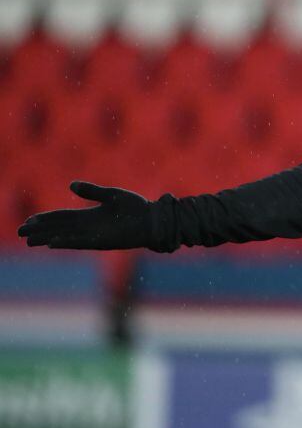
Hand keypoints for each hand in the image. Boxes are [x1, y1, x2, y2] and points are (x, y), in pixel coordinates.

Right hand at [17, 181, 153, 249]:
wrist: (153, 219)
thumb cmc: (136, 207)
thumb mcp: (112, 195)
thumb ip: (92, 191)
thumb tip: (70, 185)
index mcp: (90, 214)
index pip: (63, 217)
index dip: (46, 219)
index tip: (29, 221)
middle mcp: (89, 226)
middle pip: (59, 228)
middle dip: (41, 230)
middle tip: (21, 233)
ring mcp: (95, 235)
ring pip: (65, 237)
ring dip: (48, 238)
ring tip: (30, 240)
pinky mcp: (103, 241)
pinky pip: (81, 242)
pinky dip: (67, 241)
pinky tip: (53, 242)